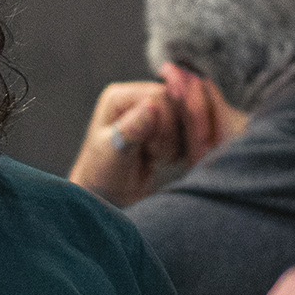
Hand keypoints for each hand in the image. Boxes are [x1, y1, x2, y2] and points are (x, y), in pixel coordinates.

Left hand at [67, 82, 185, 207]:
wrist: (109, 196)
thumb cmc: (102, 174)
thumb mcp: (113, 153)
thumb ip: (131, 129)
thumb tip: (151, 107)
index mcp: (120, 98)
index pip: (159, 97)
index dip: (164, 125)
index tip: (150, 151)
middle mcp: (139, 99)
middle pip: (178, 104)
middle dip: (173, 135)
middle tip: (156, 156)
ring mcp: (156, 112)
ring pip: (189, 118)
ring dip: (180, 143)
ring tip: (158, 159)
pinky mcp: (170, 127)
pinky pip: (192, 131)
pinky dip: (186, 148)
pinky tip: (167, 160)